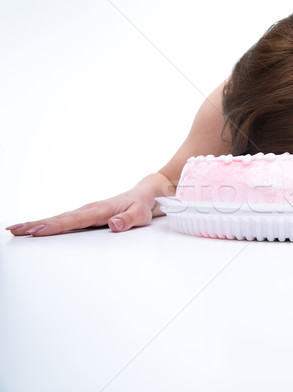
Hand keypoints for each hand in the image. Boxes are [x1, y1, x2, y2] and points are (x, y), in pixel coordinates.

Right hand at [5, 189, 156, 236]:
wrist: (143, 195)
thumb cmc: (142, 206)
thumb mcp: (141, 214)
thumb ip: (129, 219)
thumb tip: (114, 224)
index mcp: (99, 210)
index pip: (74, 220)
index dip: (55, 226)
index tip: (37, 231)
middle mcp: (88, 210)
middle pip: (59, 219)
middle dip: (36, 225)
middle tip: (15, 230)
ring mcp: (85, 212)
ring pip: (58, 219)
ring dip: (37, 224)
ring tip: (16, 229)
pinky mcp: (85, 216)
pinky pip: (63, 220)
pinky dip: (47, 224)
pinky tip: (34, 229)